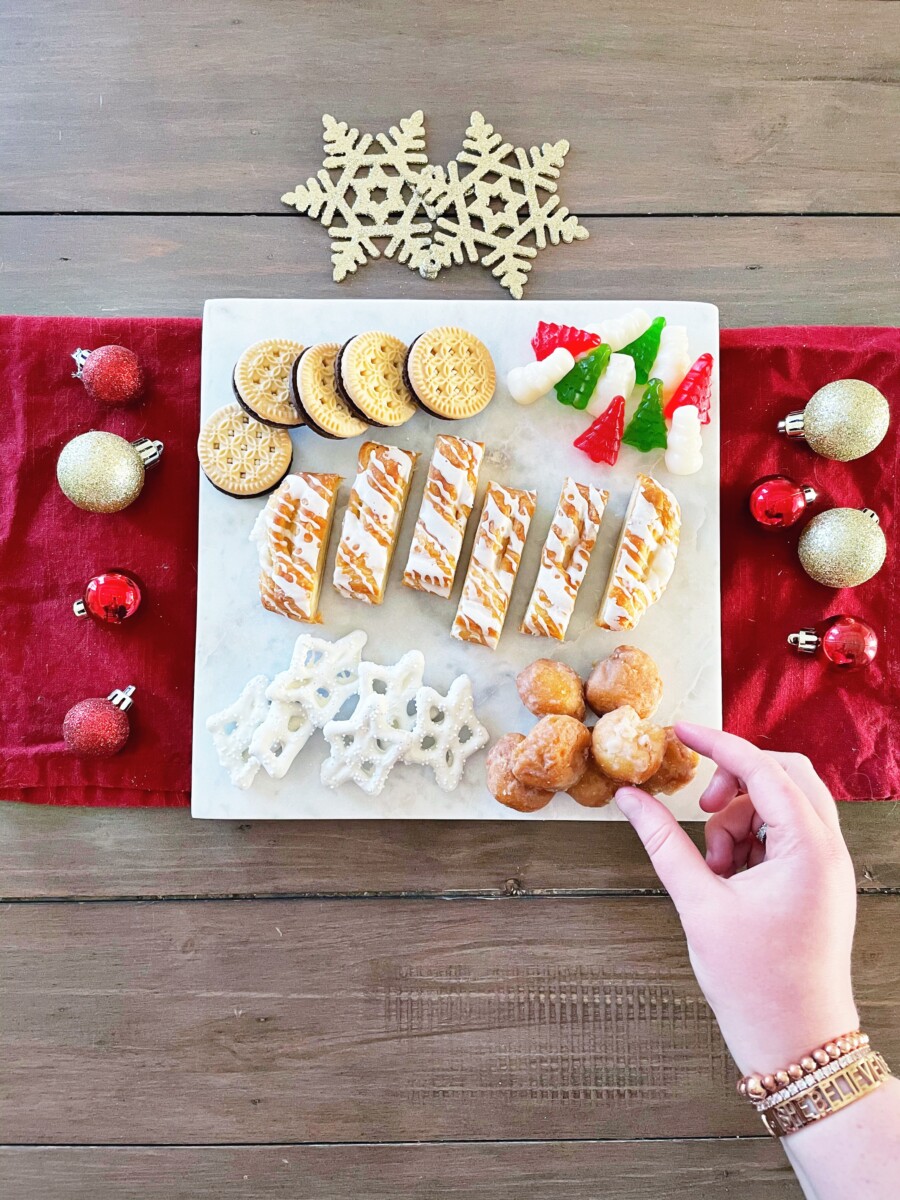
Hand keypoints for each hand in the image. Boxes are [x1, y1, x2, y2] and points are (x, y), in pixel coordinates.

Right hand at [615, 724, 858, 1075]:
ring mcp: (829, 866)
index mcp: (809, 849)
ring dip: (742, 818)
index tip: (679, 732)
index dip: (716, 744)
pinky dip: (753, 840)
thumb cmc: (754, 983)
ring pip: (784, 803)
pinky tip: (728, 878)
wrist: (797, 1043)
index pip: (762, 768)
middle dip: (736, 781)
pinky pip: (787, 834)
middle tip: (702, 808)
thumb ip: (663, 841)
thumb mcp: (698, 904)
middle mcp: (829, 849)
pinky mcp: (820, 882)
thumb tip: (630, 799)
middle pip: (784, 775)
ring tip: (714, 867)